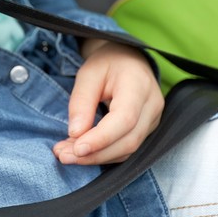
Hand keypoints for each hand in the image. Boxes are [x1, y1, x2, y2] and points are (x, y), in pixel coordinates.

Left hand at [53, 40, 163, 164]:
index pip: (125, 118)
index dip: (101, 138)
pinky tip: (83, 153)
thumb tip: (75, 134)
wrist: (127, 59)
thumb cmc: (107, 63)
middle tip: (63, 155)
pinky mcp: (147, 130)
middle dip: (95, 154)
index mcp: (138, 85)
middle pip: (128, 140)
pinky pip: (127, 149)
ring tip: (68, 155)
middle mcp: (152, 105)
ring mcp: (153, 119)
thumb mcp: (88, 74)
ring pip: (128, 149)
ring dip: (97, 157)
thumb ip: (81, 102)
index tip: (76, 149)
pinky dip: (104, 155)